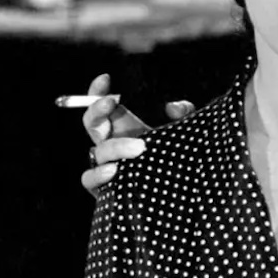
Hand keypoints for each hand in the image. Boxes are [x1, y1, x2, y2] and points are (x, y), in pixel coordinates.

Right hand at [79, 73, 194, 196]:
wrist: (184, 198)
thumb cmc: (181, 162)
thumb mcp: (187, 134)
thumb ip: (185, 115)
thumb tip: (172, 106)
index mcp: (127, 129)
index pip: (104, 107)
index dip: (98, 92)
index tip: (105, 78)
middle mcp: (113, 145)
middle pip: (91, 123)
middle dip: (97, 110)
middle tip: (113, 102)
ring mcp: (108, 166)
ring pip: (96, 151)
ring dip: (115, 146)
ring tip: (140, 148)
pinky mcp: (107, 190)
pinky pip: (89, 179)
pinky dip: (98, 174)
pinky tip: (115, 171)